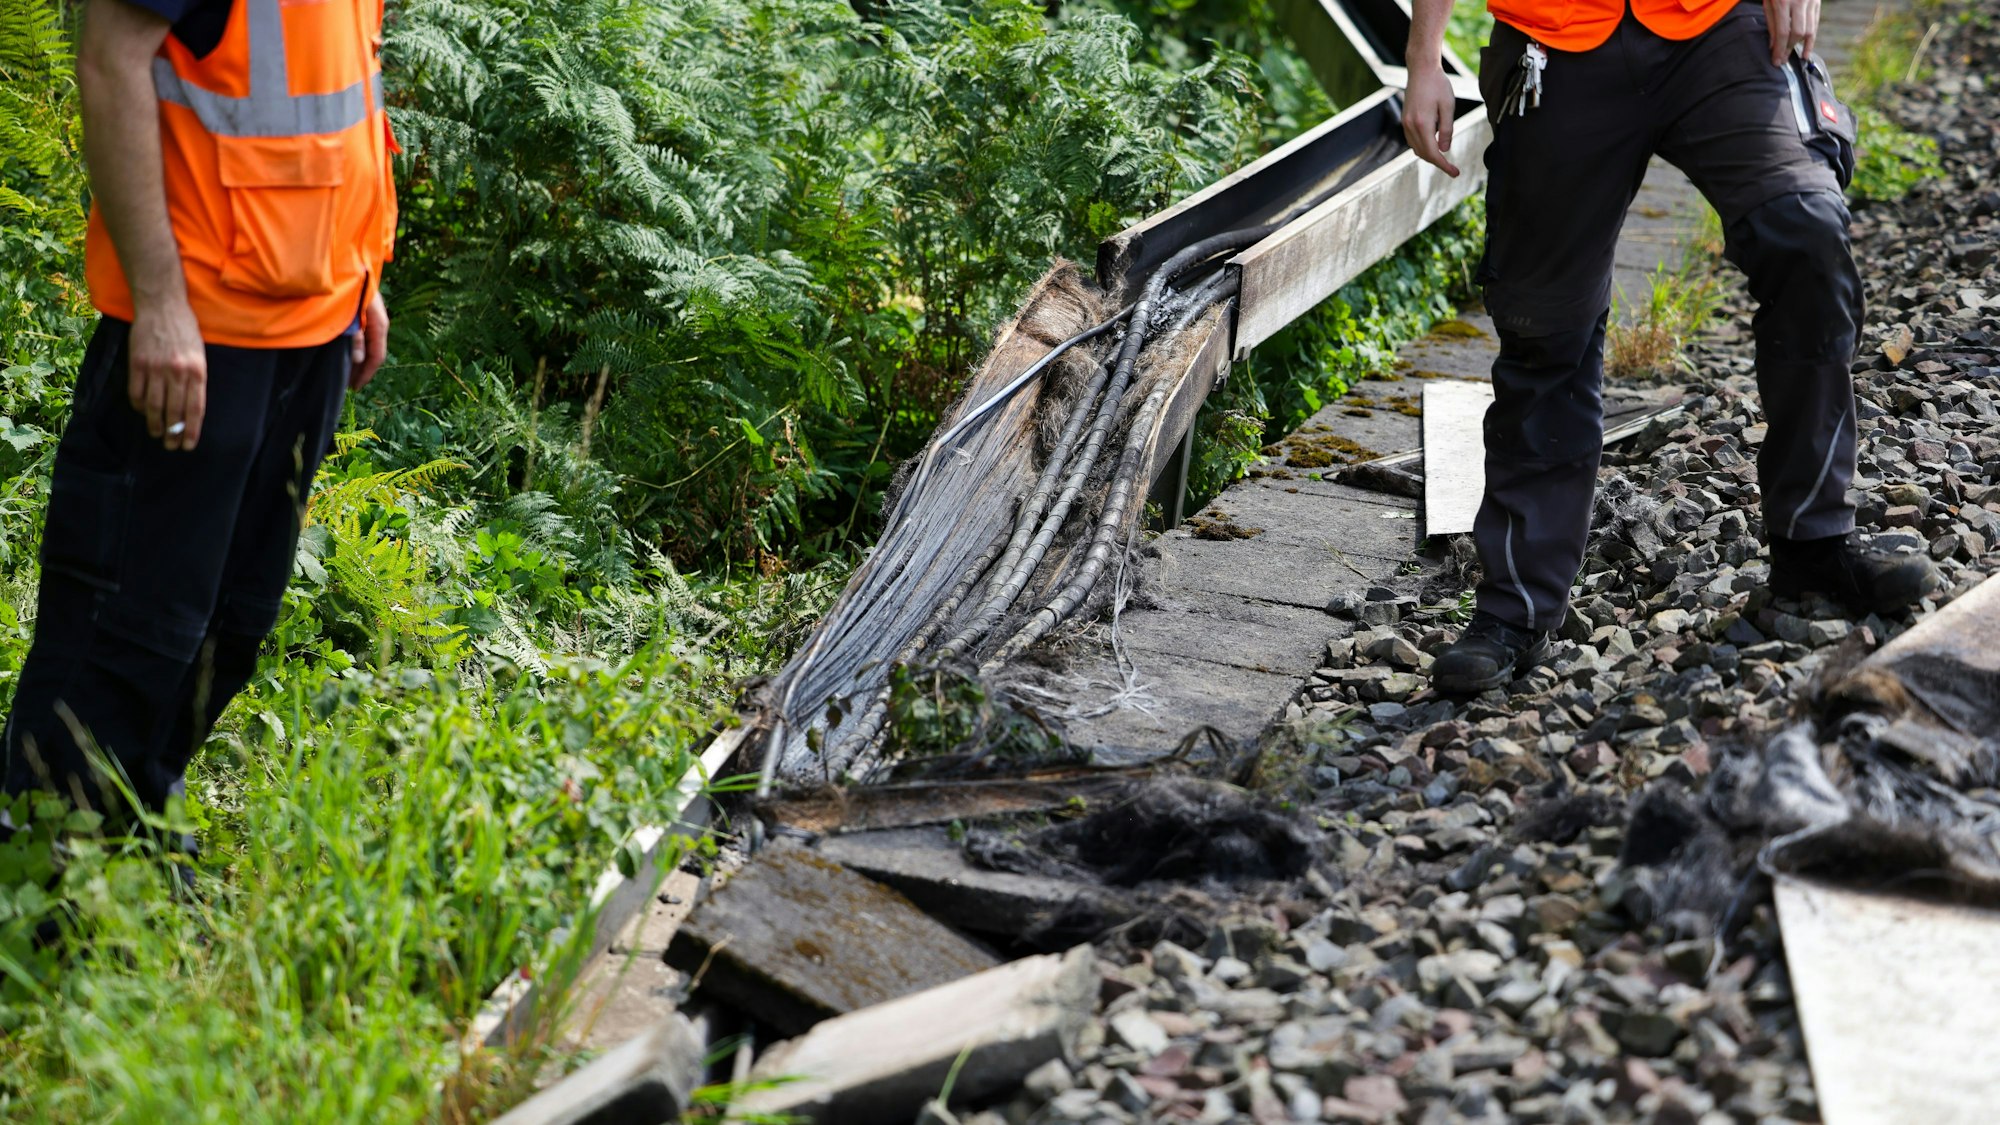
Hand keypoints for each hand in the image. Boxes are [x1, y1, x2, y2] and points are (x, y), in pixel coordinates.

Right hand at [127, 298, 206, 451]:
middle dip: (173, 433)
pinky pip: (136, 392)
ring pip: (153, 406)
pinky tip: (142, 411)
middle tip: (171, 446)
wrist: (162, 305)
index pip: (195, 409)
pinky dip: (138, 406)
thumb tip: (189, 408)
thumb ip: (195, 379)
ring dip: (154, 424)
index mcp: (197, 371)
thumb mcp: (200, 354)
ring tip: (157, 434)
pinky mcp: (137, 363)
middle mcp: (177, 372)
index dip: (191, 430)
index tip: (188, 445)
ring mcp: (155, 368)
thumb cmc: (185, 330)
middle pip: (174, 412)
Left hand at [350, 290, 387, 389]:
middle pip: (373, 353)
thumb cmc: (352, 285)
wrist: (352, 260)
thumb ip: (354, 335)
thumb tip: (357, 360)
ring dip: (357, 360)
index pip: (377, 356)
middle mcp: (379, 323)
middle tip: (347, 384)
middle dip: (361, 370)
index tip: (354, 387)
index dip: (366, 374)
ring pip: (368, 345)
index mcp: (379, 324)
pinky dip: (355, 348)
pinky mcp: (364, 313)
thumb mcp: (351, 312)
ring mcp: (372, 318)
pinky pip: (363, 336)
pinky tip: (345, 352)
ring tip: (345, 371)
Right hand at [1402, 61, 1461, 176]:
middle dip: (1437, 162)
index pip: (1433, 153)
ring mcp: (1405, 123)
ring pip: (1416, 149)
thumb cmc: (1438, 85)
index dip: (1444, 166)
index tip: (1455, 173)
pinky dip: (1422, 147)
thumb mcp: (1448, 106)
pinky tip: (1433, 144)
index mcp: (1423, 124)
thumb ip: (1446, 129)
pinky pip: (1412, 141)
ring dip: (1429, 155)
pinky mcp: (1405, 120)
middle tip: (1452, 168)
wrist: (1421, 70)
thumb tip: (1444, 150)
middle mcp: (1411, 126)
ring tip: (1444, 156)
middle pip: (1423, 154)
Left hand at [1765, 0, 1820, 64]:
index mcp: (1783, 2)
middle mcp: (1799, 2)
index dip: (1779, 49)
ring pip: (1809, 29)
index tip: (1776, 61)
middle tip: (1782, 60)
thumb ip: (1771, 23)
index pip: (1782, 32)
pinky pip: (1815, 23)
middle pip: (1797, 33)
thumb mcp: (1768, 2)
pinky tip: (1806, 49)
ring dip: (1801, 46)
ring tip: (1793, 57)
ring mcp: (1811, 2)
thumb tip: (1772, 46)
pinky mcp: (1817, 2)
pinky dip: (1811, 38)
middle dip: (1789, 49)